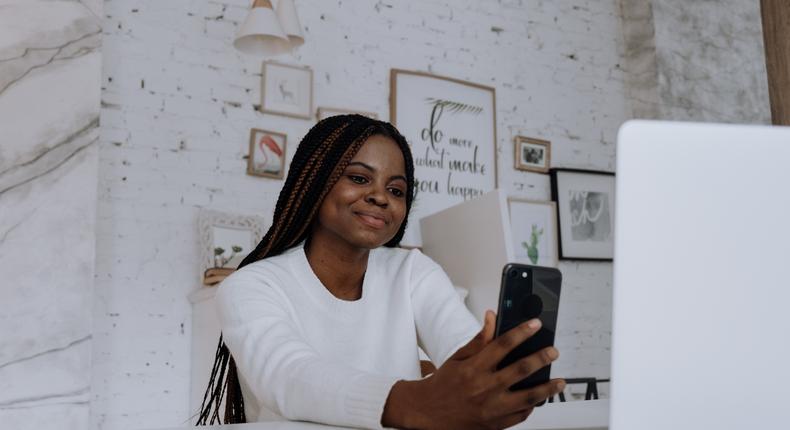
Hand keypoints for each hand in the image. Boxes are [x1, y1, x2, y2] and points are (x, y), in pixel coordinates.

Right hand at [382, 311, 564, 429]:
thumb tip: (492, 318)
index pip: (503, 345)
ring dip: (547, 388)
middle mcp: (484, 388)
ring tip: (559, 381)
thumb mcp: (458, 358)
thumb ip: (479, 339)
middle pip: (520, 369)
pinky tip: (539, 399)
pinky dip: (532, 407)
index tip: (535, 325)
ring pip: (527, 397)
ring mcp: (491, 408)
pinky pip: (520, 416)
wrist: (428, 412)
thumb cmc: (443, 384)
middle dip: (541, 358)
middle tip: (552, 352)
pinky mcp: (494, 424)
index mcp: (474, 368)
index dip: (521, 332)